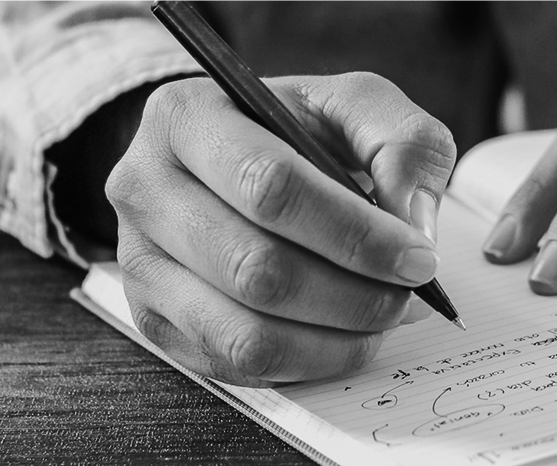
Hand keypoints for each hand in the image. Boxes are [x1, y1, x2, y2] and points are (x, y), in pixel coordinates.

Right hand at [106, 74, 454, 385]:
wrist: (233, 160)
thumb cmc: (295, 131)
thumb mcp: (355, 105)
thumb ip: (403, 144)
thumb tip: (414, 225)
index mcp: (186, 117)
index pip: (269, 187)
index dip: (355, 234)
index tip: (418, 258)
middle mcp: (144, 189)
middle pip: (255, 270)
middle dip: (354, 295)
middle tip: (408, 295)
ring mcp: (139, 263)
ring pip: (244, 333)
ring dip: (335, 339)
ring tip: (382, 316)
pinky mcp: (153, 319)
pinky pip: (237, 365)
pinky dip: (308, 362)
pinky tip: (343, 334)